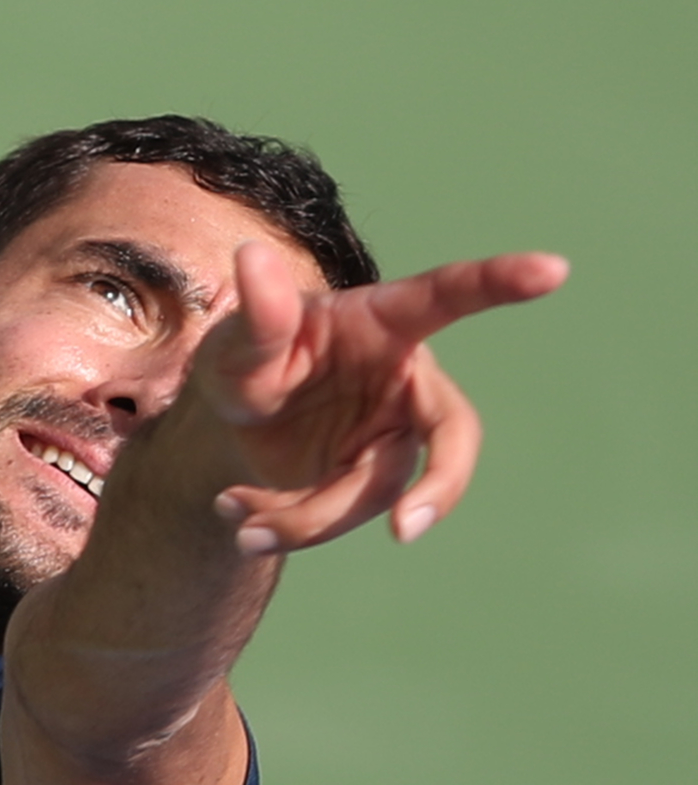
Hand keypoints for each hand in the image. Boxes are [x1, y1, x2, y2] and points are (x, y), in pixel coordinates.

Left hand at [191, 240, 567, 554]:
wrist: (230, 418)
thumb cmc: (246, 355)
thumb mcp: (237, 339)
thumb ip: (257, 315)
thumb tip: (251, 255)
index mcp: (385, 322)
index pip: (449, 295)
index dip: (500, 281)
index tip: (553, 267)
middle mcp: (404, 380)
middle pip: (453, 434)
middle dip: (441, 485)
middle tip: (405, 529)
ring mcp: (394, 432)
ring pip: (376, 492)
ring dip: (306, 517)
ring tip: (232, 510)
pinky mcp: (373, 476)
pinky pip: (343, 515)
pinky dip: (288, 522)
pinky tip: (239, 513)